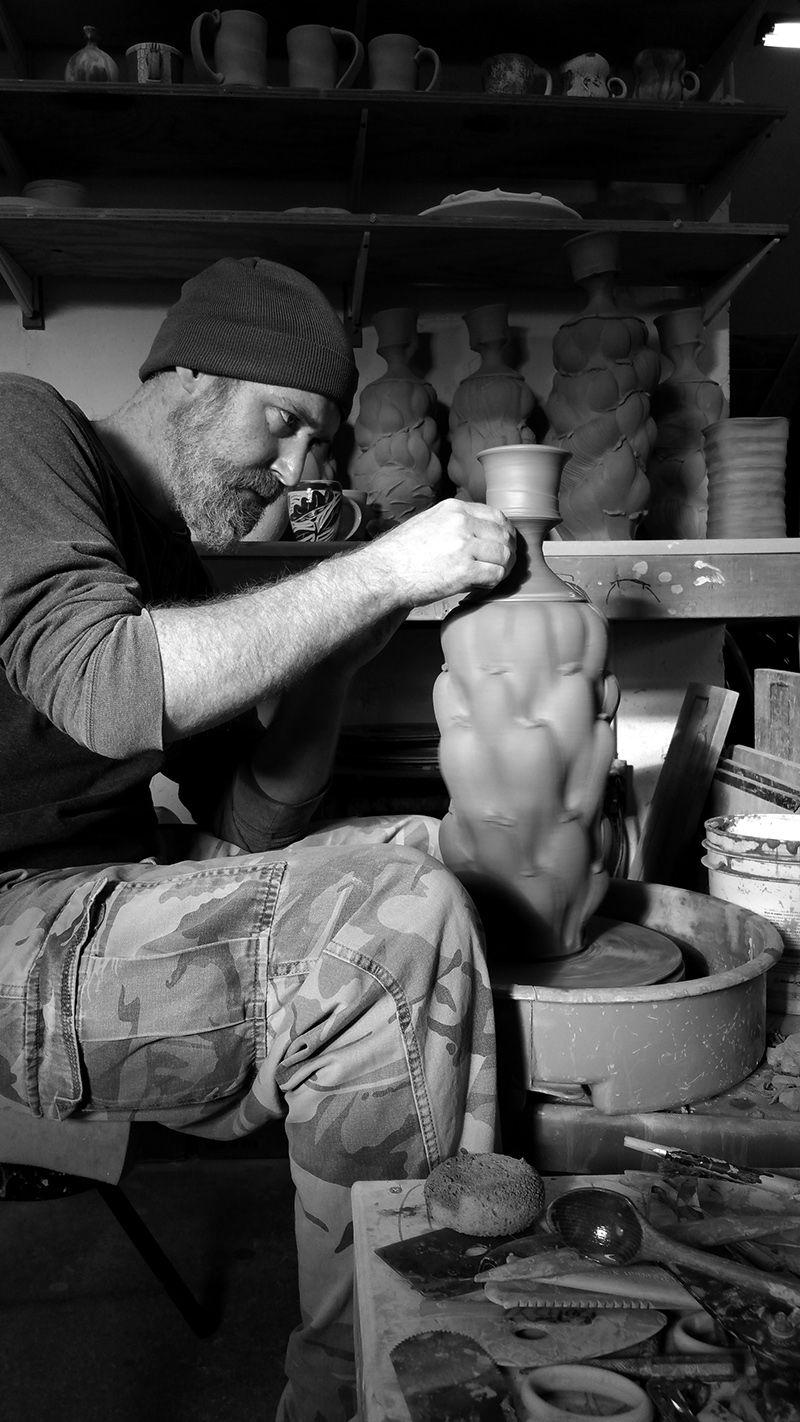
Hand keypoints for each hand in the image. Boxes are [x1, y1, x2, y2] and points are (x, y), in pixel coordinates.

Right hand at [363, 498, 515, 608]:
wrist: (383, 573)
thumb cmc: (399, 554)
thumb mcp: (427, 522)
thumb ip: (453, 522)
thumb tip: (476, 532)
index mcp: (453, 509)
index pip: (496, 515)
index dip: (504, 532)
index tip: (503, 544)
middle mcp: (461, 523)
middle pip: (504, 534)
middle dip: (508, 551)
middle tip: (502, 564)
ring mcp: (464, 546)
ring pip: (504, 555)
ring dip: (503, 568)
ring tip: (492, 576)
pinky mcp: (464, 571)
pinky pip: (496, 575)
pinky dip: (493, 583)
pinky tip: (481, 586)